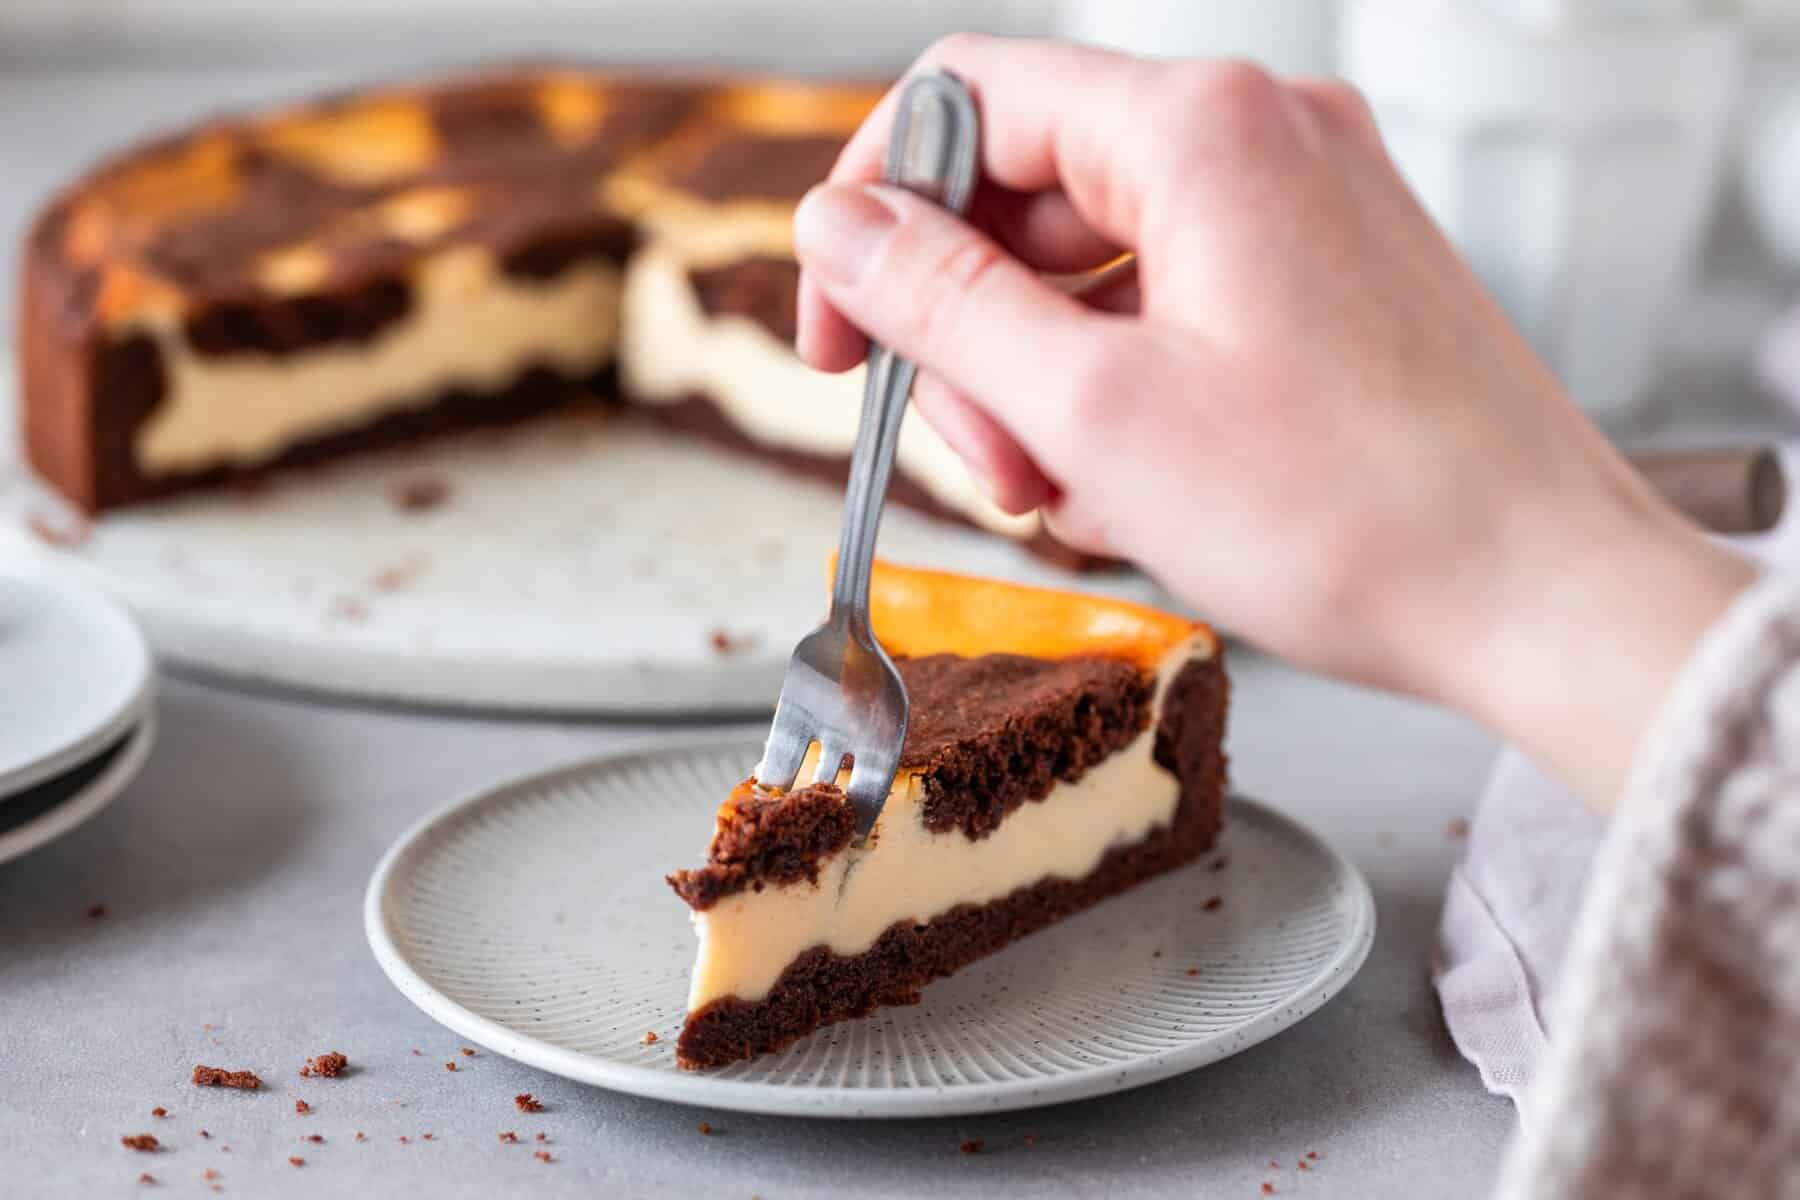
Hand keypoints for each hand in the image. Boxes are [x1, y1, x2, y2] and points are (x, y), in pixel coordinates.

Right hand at [792, 35, 1754, 807]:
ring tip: (1070, 497)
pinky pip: (1172, 308)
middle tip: (984, 463)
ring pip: (1097, 267)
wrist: (1541, 598)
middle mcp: (1263, 139)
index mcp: (1202, 130)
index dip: (874, 211)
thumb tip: (837, 228)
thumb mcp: (1094, 412)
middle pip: (1028, 196)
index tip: (839, 329)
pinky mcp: (1327, 280)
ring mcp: (1306, 208)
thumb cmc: (1356, 515)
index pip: (967, 101)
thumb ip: (942, 304)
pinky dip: (1124, 391)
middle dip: (973, 337)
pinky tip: (1133, 490)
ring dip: (1044, 383)